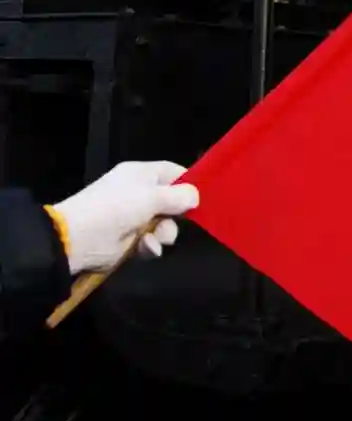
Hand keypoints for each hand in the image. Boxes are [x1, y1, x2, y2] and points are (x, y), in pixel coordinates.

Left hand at [50, 161, 199, 275]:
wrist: (78, 239)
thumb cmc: (116, 208)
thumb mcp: (150, 197)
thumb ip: (177, 196)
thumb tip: (196, 196)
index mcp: (141, 174)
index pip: (173, 172)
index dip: (188, 184)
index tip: (203, 198)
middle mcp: (139, 194)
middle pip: (173, 202)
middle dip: (177, 215)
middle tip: (177, 221)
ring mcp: (134, 218)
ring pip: (164, 225)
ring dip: (164, 234)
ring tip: (154, 239)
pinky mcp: (129, 240)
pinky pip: (151, 242)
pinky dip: (151, 246)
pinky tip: (145, 248)